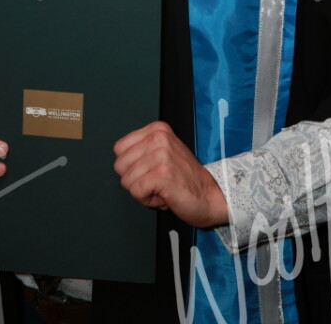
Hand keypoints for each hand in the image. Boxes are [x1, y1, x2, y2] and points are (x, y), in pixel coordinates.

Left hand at [113, 121, 227, 227]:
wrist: (211, 196)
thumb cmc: (186, 179)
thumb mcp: (163, 153)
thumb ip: (142, 150)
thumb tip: (120, 160)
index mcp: (157, 129)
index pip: (119, 149)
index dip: (132, 166)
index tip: (151, 170)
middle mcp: (158, 137)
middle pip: (120, 165)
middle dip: (135, 180)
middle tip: (157, 181)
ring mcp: (160, 154)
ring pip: (127, 181)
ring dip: (143, 191)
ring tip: (162, 188)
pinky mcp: (162, 173)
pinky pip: (136, 191)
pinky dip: (147, 200)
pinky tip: (164, 196)